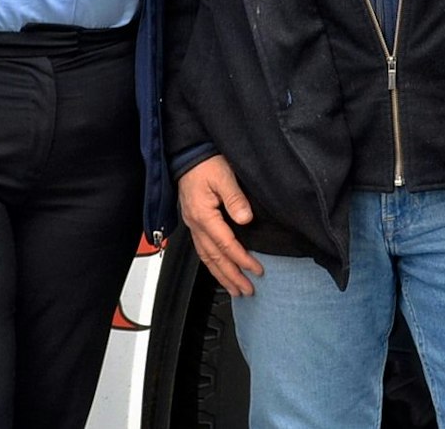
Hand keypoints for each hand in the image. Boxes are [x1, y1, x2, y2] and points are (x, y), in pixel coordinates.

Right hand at [178, 155, 262, 296]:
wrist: (187, 154)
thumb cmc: (204, 162)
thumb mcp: (224, 175)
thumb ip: (235, 198)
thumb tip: (246, 218)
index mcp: (203, 215)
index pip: (226, 244)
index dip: (242, 259)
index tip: (257, 270)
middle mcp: (195, 224)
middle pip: (214, 258)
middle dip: (231, 276)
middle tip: (247, 290)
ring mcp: (193, 224)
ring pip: (206, 257)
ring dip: (221, 275)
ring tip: (234, 289)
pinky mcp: (193, 221)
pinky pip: (201, 249)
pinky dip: (211, 263)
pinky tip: (218, 270)